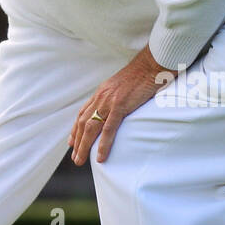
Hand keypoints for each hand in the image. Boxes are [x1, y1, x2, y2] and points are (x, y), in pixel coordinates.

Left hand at [69, 45, 171, 164]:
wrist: (151, 64)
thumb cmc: (143, 74)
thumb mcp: (124, 85)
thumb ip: (117, 96)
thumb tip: (119, 105)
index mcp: (102, 92)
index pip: (83, 113)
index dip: (76, 129)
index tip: (72, 141)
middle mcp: (101, 97)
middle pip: (83, 123)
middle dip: (77, 142)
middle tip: (75, 157)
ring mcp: (109, 102)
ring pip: (90, 128)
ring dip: (84, 146)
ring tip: (80, 160)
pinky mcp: (120, 106)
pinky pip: (108, 129)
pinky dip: (103, 144)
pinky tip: (100, 157)